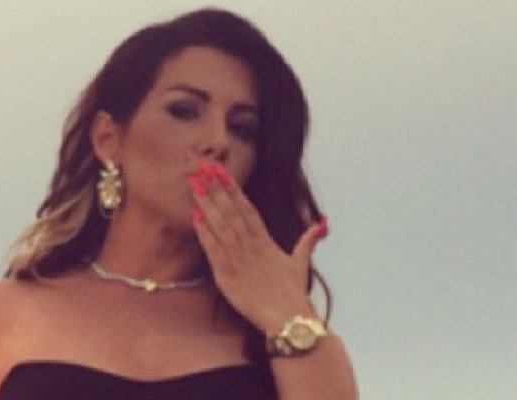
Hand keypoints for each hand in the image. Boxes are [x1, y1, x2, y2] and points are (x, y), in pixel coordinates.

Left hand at [189, 159, 327, 334]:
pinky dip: (204, 232)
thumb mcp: (300, 263)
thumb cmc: (293, 294)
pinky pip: (213, 250)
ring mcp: (238, 260)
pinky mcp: (227, 276)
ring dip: (206, 203)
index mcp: (266, 241)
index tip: (220, 170)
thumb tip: (323, 222)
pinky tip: (194, 214)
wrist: (287, 318)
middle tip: (201, 166)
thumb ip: (307, 241)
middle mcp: (251, 247)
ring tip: (193, 183)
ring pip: (220, 225)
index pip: (246, 208)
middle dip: (215, 188)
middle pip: (231, 211)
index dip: (232, 187)